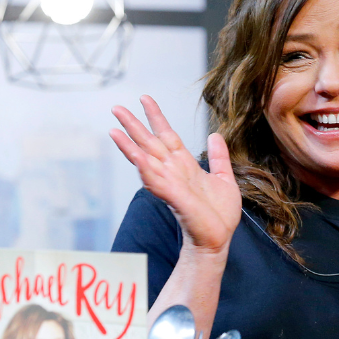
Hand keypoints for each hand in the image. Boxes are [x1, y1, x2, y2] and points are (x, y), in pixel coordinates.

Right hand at [110, 96, 241, 255]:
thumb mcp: (224, 179)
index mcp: (185, 165)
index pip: (167, 135)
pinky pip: (156, 182)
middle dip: (134, 125)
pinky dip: (145, 170)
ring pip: (145, 160)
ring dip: (129, 146)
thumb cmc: (219, 215)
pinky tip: (136, 157)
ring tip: (114, 130)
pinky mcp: (173, 198)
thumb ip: (219, 157)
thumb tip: (214, 135)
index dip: (156, 117)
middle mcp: (173, 172)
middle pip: (150, 143)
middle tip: (116, 108)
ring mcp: (170, 184)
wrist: (218, 240)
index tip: (145, 99)